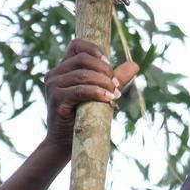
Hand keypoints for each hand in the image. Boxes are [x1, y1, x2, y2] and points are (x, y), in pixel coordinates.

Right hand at [43, 39, 139, 155]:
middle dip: (104, 70)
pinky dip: (97, 92)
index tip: (109, 64)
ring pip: (82, 74)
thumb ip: (114, 79)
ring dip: (103, 82)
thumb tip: (135, 65)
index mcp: (63, 68)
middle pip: (82, 59)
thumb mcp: (100, 95)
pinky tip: (109, 98)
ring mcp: (54, 85)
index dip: (94, 50)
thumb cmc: (82, 118)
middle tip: (116, 85)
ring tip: (115, 94)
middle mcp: (55, 74)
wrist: (65, 143)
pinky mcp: (57, 99)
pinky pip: (80, 90)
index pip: (76, 45)